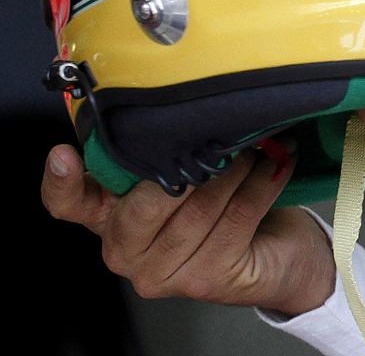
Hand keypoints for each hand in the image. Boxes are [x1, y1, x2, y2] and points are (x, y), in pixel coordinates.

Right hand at [40, 143, 334, 315]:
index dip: (62, 181)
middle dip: (190, 166)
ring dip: (235, 171)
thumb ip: (166, 154)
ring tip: (260, 147)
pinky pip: (236, 219)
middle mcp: (125, 252)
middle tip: (223, 139)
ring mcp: (163, 273)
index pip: (69, 204)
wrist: (277, 256)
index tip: (62, 153)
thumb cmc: (227, 207)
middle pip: (144, 204)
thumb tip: (176, 108)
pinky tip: (276, 165)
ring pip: (197, 210)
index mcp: (110, 219)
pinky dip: (261, 186)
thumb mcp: (188, 176)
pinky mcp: (206, 280)